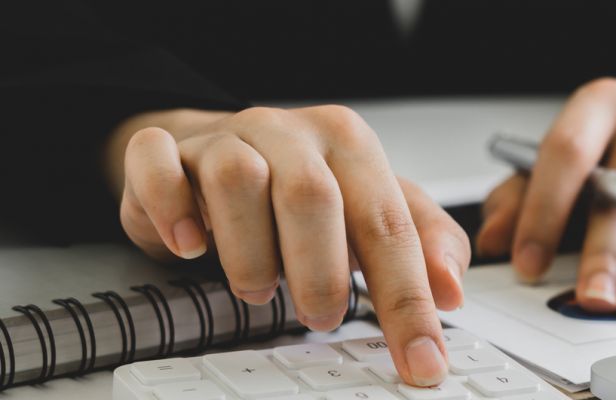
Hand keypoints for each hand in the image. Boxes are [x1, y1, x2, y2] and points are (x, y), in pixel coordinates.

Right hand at [105, 105, 467, 386]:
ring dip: (249, 253)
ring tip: (259, 290)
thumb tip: (452, 289)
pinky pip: (158, 166)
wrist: (215, 146)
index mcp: (350, 146)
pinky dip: (172, 211)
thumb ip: (423, 241)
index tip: (421, 359)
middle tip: (321, 318)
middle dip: (321, 274)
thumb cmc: (300, 186)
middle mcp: (291, 133)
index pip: (389, 225)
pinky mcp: (165, 150)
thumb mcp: (373, 207)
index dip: (409, 301)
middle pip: (312, 196)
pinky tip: (191, 247)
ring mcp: (225, 137)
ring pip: (238, 181)